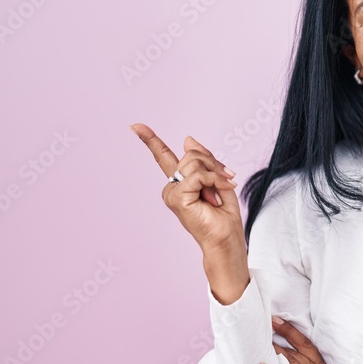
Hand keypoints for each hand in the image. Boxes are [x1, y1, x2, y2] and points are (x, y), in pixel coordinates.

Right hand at [130, 122, 242, 253]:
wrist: (225, 238)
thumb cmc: (223, 214)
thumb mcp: (218, 178)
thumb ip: (204, 159)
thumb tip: (187, 139)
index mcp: (181, 181)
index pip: (163, 156)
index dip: (150, 139)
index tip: (135, 125)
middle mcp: (172, 186)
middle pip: (192, 155)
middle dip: (214, 165)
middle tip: (227, 182)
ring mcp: (171, 192)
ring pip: (195, 163)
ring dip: (216, 175)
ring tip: (220, 193)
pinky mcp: (176, 197)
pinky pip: (198, 175)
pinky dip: (214, 181)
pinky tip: (219, 194)